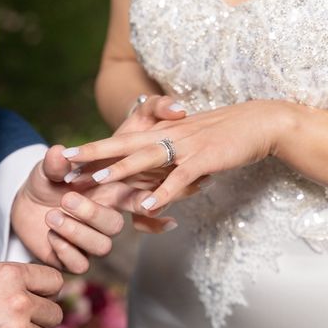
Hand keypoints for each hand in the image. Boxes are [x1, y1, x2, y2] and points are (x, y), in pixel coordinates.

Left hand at [13, 146, 175, 272]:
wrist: (24, 204)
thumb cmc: (47, 182)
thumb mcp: (48, 169)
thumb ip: (55, 163)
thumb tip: (58, 152)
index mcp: (109, 195)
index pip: (135, 200)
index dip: (145, 203)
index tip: (146, 203)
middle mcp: (104, 221)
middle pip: (115, 225)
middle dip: (91, 213)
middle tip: (66, 199)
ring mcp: (91, 242)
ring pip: (102, 247)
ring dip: (76, 232)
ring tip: (51, 216)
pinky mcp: (73, 259)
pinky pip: (80, 265)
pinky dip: (66, 251)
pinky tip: (50, 236)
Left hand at [63, 100, 292, 211]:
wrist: (261, 121)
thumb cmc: (227, 135)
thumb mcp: (193, 144)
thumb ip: (172, 158)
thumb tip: (157, 178)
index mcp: (164, 132)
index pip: (124, 138)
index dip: (97, 146)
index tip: (70, 155)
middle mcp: (169, 136)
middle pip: (125, 143)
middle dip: (94, 152)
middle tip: (66, 161)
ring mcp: (185, 146)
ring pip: (146, 157)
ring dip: (120, 169)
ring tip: (95, 180)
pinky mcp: (204, 158)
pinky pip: (179, 177)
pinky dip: (164, 192)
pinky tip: (149, 206)